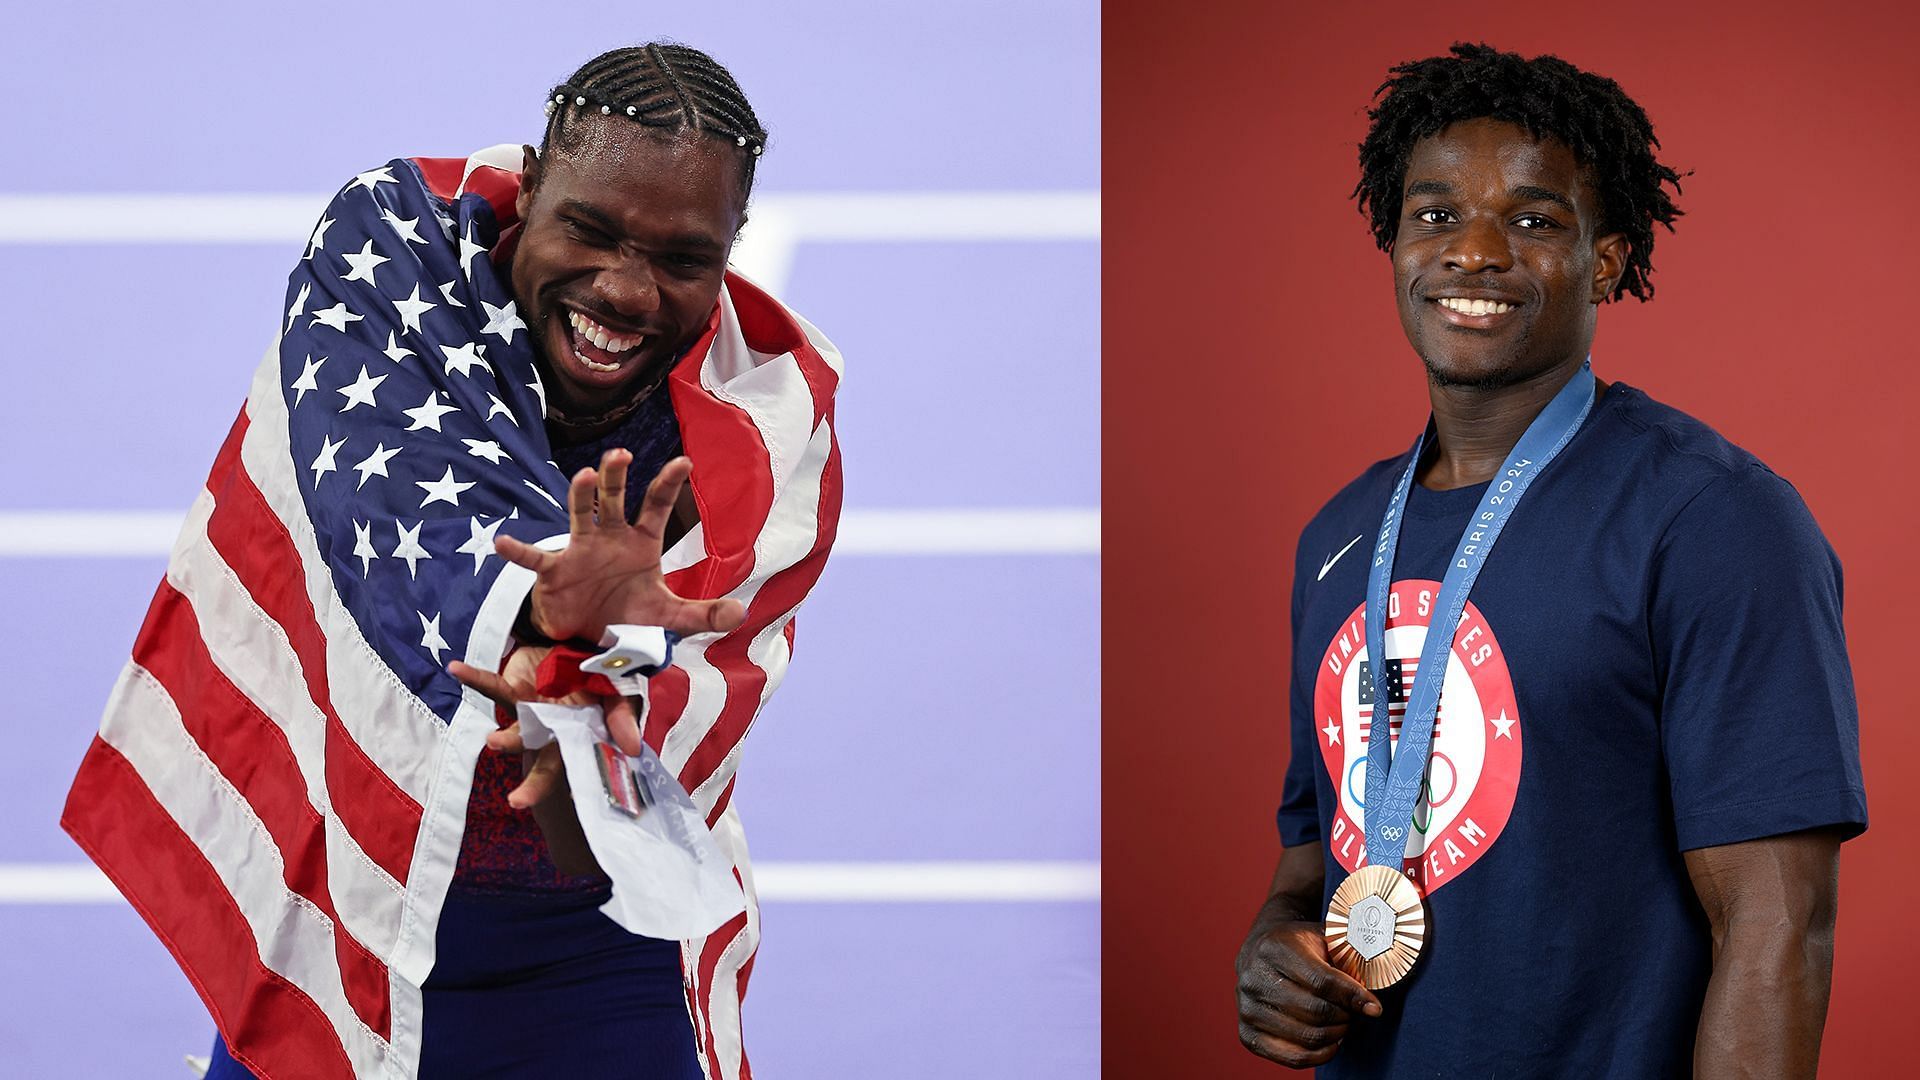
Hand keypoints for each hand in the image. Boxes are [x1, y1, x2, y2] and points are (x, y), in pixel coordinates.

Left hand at [447, 647, 645, 804]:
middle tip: (517, 801)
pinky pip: (493, 686)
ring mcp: (532, 712)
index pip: (581, 766)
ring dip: (507, 739)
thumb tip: (633, 748)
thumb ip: (623, 717)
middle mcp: (555, 731)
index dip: (582, 782)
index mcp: (584, 736)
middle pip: (545, 763)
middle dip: (533, 784)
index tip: (575, 801)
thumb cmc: (603, 675)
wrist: (579, 644)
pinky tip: (456, 669)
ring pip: (518, 731)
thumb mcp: (621, 692)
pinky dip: (475, 679)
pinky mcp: (515, 689)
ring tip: (494, 742)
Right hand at [497, 450, 744, 642]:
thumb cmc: (628, 615)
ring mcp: (580, 550)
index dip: (668, 483)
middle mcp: (610, 537)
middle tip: (620, 456)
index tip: (684, 461)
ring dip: (581, 495)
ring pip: (580, 514)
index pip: (656, 505)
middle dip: (616, 476)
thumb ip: (703, 614)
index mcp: (640, 541)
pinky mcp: (554, 572)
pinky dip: (520, 552)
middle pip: (614, 499)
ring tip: (585, 476)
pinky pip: (535, 559)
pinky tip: (503, 543)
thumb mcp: (668, 617)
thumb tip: (740, 612)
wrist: (589, 637)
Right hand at [1236, 899, 1382, 1068]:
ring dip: (1335, 1035)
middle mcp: (1254, 977)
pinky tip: (1331, 1043)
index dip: (1353, 996)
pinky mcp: (1246, 1032)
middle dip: (1345, 1017)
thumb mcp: (1323, 938)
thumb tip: (1374, 998)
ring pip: (1306, 1036)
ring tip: (1344, 1024)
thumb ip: (1350, 957)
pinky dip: (1319, 1055)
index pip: (1321, 981)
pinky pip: (1291, 1057)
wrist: (1262, 948)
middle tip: (1354, 1013)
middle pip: (1315, 1011)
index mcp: (1274, 948)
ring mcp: (1247, 1007)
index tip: (1375, 1007)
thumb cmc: (1300, 945)